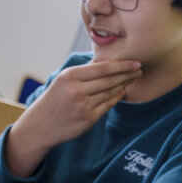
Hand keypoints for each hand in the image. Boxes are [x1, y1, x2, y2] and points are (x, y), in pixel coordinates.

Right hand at [6, 59, 142, 175]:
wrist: (41, 124)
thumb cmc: (55, 98)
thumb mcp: (64, 79)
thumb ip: (85, 70)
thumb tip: (105, 58)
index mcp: (70, 76)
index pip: (103, 68)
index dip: (122, 65)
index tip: (136, 62)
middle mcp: (77, 90)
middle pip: (110, 80)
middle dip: (128, 74)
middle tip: (140, 70)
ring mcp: (83, 106)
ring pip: (110, 92)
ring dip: (124, 84)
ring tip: (133, 78)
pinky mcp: (88, 119)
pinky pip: (108, 105)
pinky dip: (117, 97)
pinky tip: (122, 91)